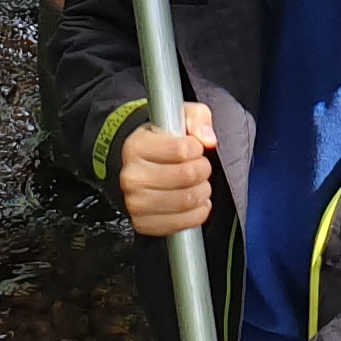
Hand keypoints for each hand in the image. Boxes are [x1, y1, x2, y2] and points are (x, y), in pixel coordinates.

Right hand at [118, 99, 216, 236]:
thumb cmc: (161, 141)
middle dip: (202, 170)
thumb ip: (197, 118)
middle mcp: (132, 176)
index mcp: (137, 146)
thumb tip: (208, 138)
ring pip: (186, 200)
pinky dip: (197, 214)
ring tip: (199, 184)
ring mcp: (136, 202)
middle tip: (200, 167)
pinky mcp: (143, 223)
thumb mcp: (179, 116)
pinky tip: (196, 202)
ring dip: (202, 192)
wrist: (138, 164)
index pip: (182, 150)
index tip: (195, 148)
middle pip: (186, 176)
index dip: (197, 148)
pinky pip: (181, 223)